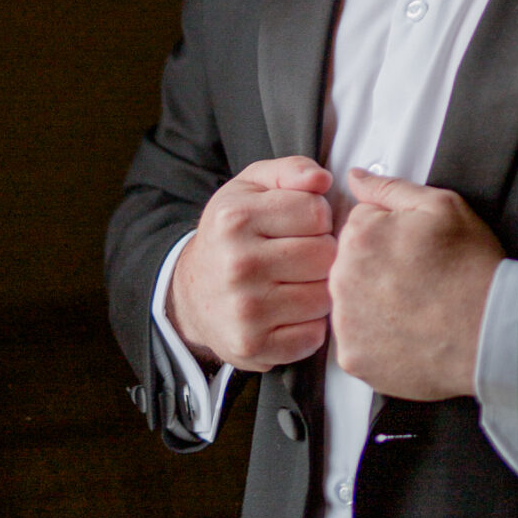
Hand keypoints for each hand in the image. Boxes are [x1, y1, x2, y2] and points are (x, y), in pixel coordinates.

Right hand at [168, 158, 335, 371]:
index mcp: (235, 218)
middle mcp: (237, 264)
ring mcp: (245, 310)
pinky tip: (289, 312)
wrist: (191, 294)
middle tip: (300, 256)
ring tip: (296, 283)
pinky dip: (309, 326)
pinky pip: (313, 335)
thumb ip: (290, 171)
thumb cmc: (231, 236)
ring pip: (324, 297)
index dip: (317, 217)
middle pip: (325, 255)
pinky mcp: (254, 346)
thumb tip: (322, 179)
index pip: (317, 212)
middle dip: (321, 254)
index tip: (301, 225)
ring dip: (318, 290)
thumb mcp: (251, 188)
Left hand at [327, 170, 501, 400]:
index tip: (415, 250)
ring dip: (374, 304)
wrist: (492, 332)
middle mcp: (342, 280)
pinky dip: (377, 340)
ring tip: (415, 309)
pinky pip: (357, 342)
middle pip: (350, 265)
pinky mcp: (354, 358)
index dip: (391, 235)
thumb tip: (355, 177)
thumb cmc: (472, 268)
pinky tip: (407, 334)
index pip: (359, 226)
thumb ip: (390, 188)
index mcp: (358, 237)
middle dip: (378, 269)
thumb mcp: (442, 206)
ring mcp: (345, 323)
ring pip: (351, 303)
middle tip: (419, 281)